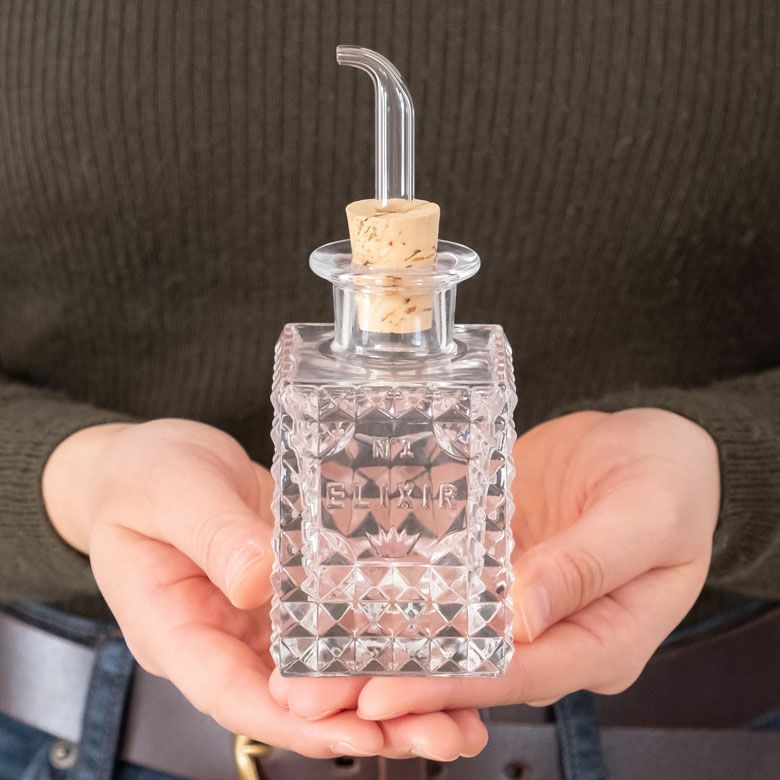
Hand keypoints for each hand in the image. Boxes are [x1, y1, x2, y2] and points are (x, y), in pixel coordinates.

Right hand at [43, 419, 486, 758]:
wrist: (150, 463)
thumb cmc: (144, 477)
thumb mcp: (171, 492)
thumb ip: (214, 535)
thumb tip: (261, 582)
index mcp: (178, 630)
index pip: (235, 693)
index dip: (297, 721)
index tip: (359, 734)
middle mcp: (224, 640)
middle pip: (293, 703)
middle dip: (364, 725)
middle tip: (439, 734)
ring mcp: (259, 624)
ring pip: (323, 678)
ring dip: (386, 702)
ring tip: (457, 718)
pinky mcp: (288, 597)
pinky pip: (335, 630)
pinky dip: (379, 649)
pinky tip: (433, 656)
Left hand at [270, 409, 718, 730]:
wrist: (649, 442)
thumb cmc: (668, 477)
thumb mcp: (647, 515)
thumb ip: (588, 564)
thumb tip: (522, 618)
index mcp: (603, 640)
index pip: (519, 674)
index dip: (450, 686)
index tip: (382, 691)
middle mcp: (554, 633)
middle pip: (473, 668)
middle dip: (398, 680)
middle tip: (317, 691)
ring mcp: (521, 600)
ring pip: (450, 632)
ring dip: (387, 644)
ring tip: (315, 657)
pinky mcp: (497, 564)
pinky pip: (448, 583)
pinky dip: (403, 593)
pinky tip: (349, 593)